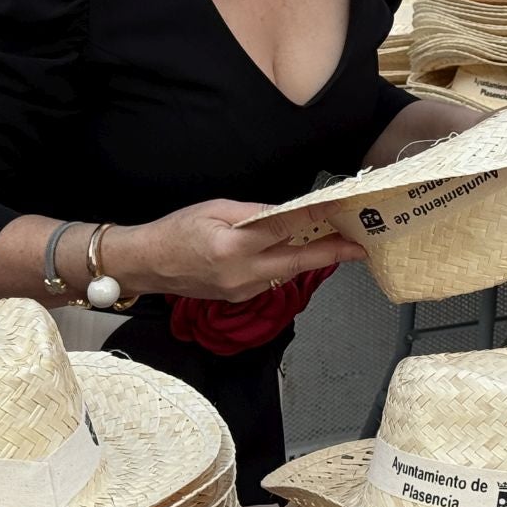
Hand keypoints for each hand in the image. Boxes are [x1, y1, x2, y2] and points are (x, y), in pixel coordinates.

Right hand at [108, 199, 367, 303]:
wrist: (145, 265)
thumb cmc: (177, 230)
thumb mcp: (216, 209)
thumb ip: (256, 213)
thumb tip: (290, 212)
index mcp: (232, 247)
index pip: (285, 229)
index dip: (316, 219)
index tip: (342, 211)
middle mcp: (241, 275)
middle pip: (298, 262)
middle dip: (333, 253)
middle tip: (361, 245)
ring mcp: (241, 291)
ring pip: (287, 272)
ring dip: (313, 258)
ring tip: (338, 241)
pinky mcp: (239, 298)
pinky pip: (272, 279)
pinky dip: (289, 264)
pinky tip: (300, 252)